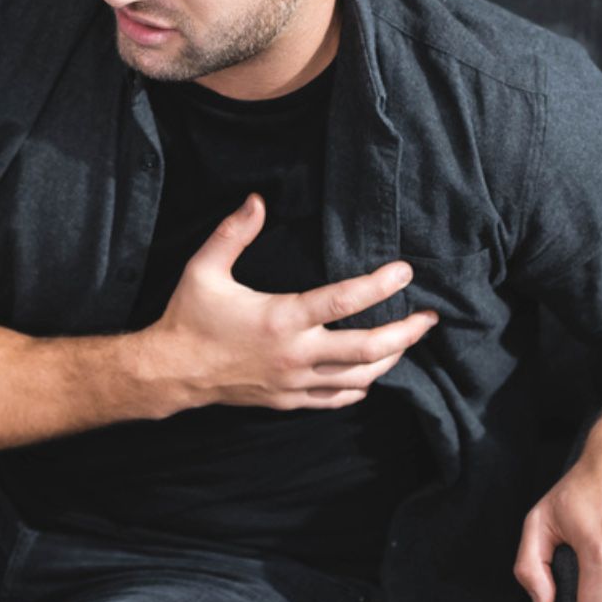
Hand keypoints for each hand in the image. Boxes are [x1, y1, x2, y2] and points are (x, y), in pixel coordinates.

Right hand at [149, 192, 437, 411]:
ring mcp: (294, 382)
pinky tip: (370, 376)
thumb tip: (258, 200)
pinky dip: (359, 387)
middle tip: (429, 318)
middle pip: (367, 349)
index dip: (379, 286)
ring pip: (359, 378)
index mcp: (281, 319)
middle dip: (405, 333)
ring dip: (390, 360)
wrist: (171, 372)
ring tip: (408, 342)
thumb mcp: (204, 269)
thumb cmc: (189, 317)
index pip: (342, 302)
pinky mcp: (289, 401)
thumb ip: (233, 233)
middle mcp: (295, 354)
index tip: (404, 271)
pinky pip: (335, 399)